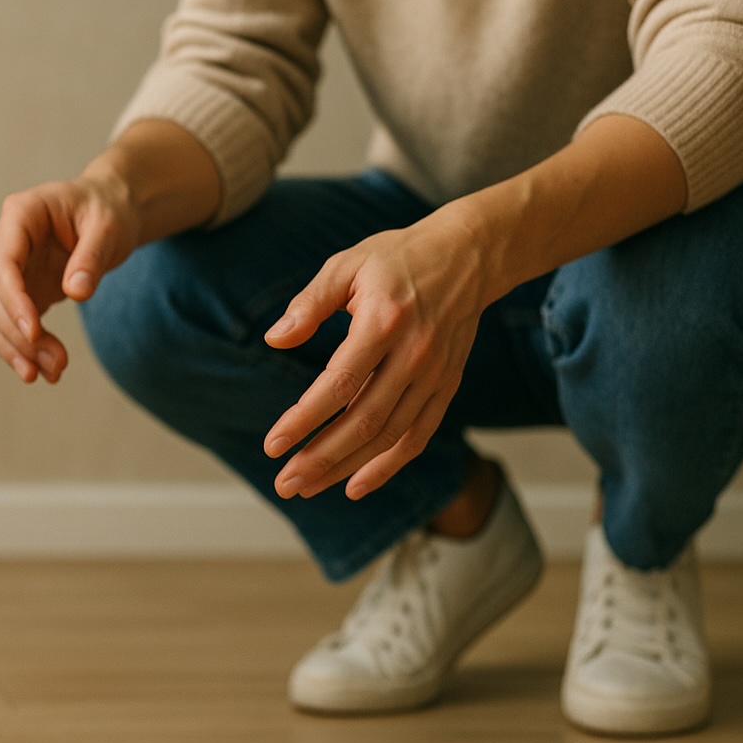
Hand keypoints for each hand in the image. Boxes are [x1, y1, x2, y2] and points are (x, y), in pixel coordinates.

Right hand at [0, 175, 139, 382]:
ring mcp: (10, 269)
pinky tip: (42, 372)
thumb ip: (91, 256)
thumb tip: (75, 292)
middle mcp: (6, 242)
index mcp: (21, 215)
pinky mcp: (20, 291)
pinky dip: (23, 350)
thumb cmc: (107, 209)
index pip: (4, 263)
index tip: (34, 332)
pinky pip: (10, 325)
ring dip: (19, 349)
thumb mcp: (107, 227)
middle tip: (56, 364)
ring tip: (53, 373)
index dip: (14, 301)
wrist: (109, 211)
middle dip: (21, 335)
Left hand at [262, 206, 499, 500]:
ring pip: (389, 435)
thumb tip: (274, 339)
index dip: (304, 419)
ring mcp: (435, 375)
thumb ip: (309, 303)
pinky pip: (418, 436)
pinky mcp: (447, 386)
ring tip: (307, 487)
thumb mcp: (346, 265)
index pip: (339, 384)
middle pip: (364, 421)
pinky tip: (355, 485)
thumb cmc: (397, 259)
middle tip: (285, 483)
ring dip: (347, 467)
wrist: (468, 255)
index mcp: (384, 323)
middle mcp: (414, 355)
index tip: (273, 445)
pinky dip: (389, 466)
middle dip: (321, 458)